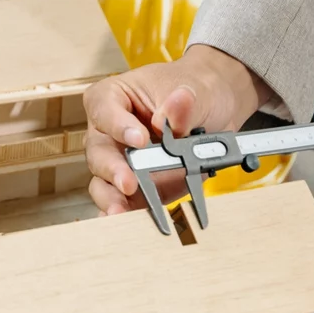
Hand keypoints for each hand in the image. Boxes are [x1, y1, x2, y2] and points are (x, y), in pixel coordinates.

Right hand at [84, 45, 274, 214]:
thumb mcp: (194, 89)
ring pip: (103, 182)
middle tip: (129, 182)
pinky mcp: (135, 188)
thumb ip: (184, 104)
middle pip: (98, 151)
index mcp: (114, 97)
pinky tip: (128, 223)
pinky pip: (123, 203)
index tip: (140, 139)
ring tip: (121, 210)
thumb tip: (174, 110)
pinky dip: (125, 214)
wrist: (215, 109)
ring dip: (112, 198)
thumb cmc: (194, 90)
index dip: (118, 125)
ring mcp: (120, 162)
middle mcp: (109, 132)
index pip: (104, 109)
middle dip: (112, 170)